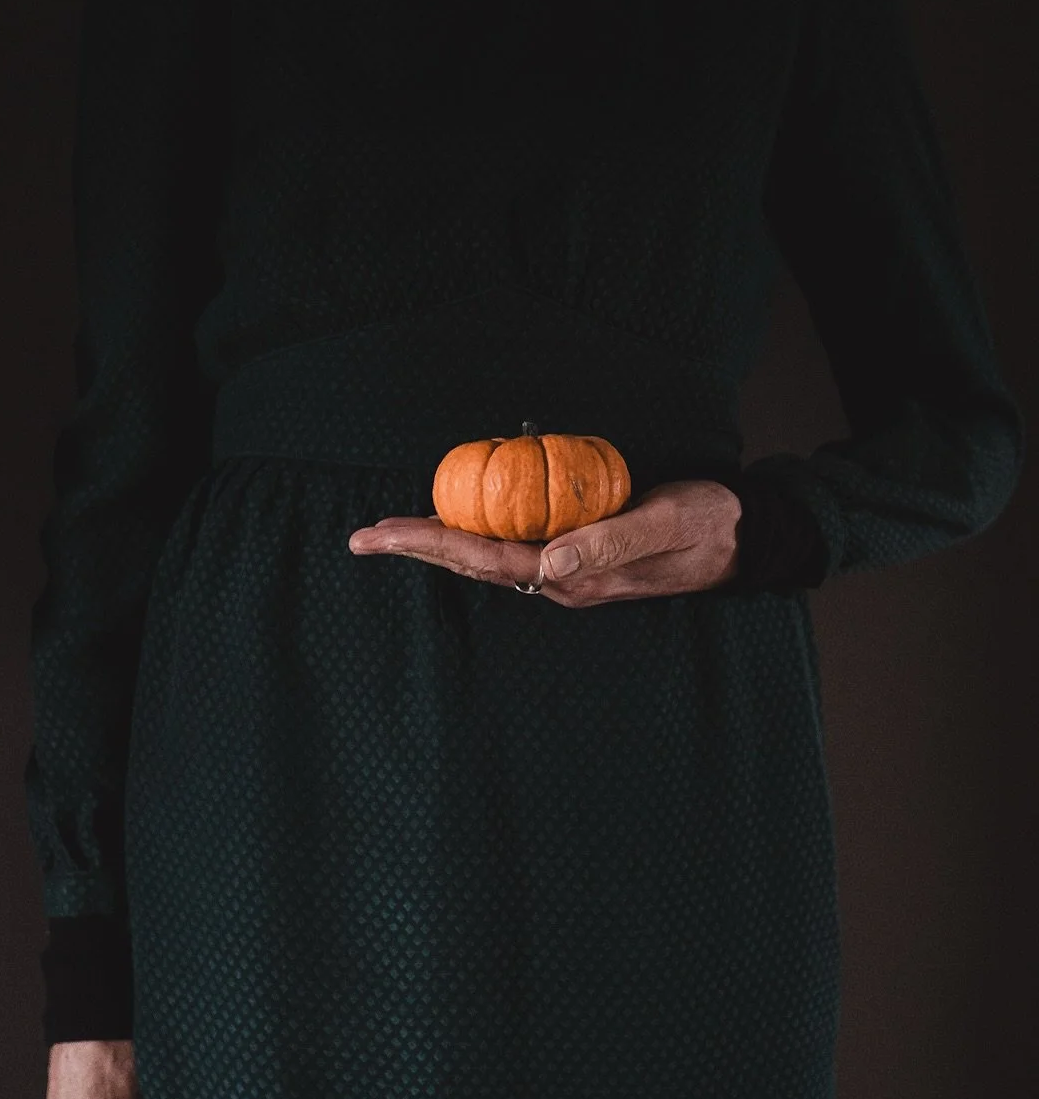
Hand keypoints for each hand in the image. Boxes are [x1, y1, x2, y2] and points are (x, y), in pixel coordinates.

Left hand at [347, 479, 742, 606]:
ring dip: (438, 542)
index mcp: (573, 577)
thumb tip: (548, 563)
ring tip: (390, 531)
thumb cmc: (703, 525)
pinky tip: (456, 520)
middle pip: (473, 563)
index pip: (486, 560)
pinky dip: (475, 531)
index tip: (381, 535)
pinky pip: (512, 543)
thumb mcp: (662, 526)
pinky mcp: (575, 551)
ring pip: (488, 557)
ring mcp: (566, 569)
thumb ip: (609, 542)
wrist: (739, 535)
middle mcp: (561, 578)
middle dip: (415, 548)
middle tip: (360, 538)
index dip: (430, 545)